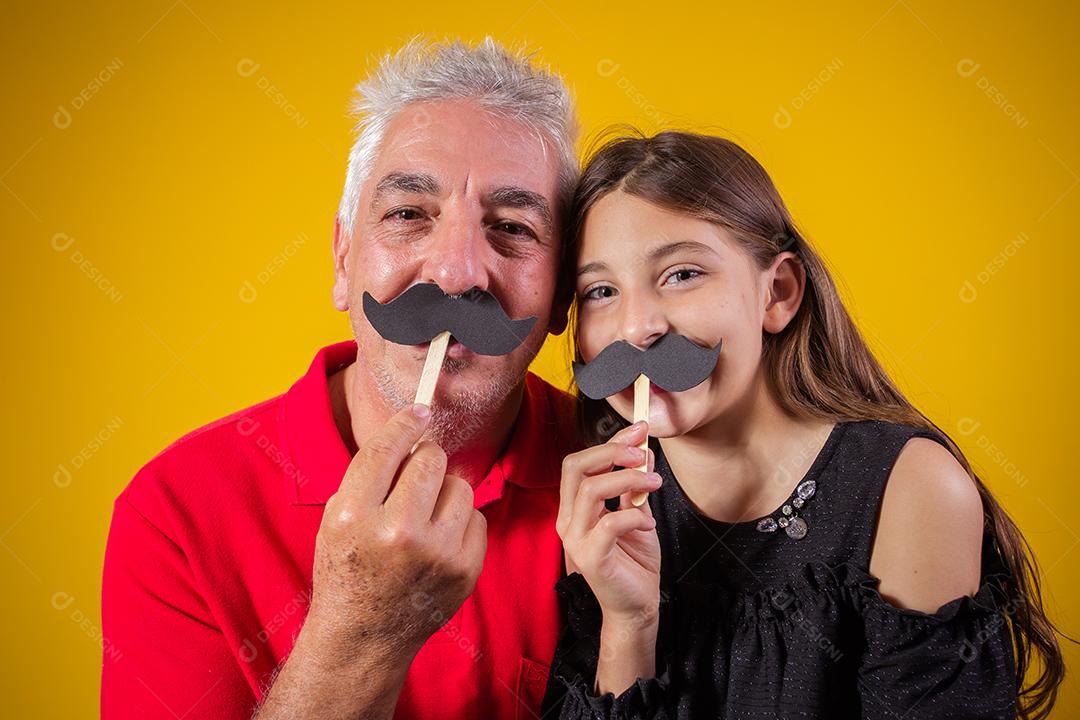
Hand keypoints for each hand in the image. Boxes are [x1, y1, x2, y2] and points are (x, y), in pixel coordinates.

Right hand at [308, 403, 487, 659]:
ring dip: (444, 493)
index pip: (387, 449)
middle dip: (426, 461)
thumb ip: (371, 476)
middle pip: (432, 459)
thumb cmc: (348, 569)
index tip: (420, 411)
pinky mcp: (465, 569)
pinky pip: (477, 517)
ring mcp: (436, 553)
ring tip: (424, 518)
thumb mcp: (338, 518)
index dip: (406, 423)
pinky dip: (460, 524)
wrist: (364, 636)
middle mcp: (396, 532)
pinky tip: (439, 543)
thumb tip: (415, 431)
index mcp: (353, 515)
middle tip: (416, 478)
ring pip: (460, 486)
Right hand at [557, 421, 661, 623]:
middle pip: (575, 467)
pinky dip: (634, 516)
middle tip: (642, 452)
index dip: (609, 442)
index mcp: (574, 508)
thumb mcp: (636, 515)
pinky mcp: (590, 558)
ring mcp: (575, 540)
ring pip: (591, 490)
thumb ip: (634, 488)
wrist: (637, 606)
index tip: (639, 430)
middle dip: (611, 451)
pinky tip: (649, 524)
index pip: (580, 463)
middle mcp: (568, 520)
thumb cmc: (634, 562)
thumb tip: (643, 452)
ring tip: (655, 484)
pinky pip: (609, 523)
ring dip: (628, 479)